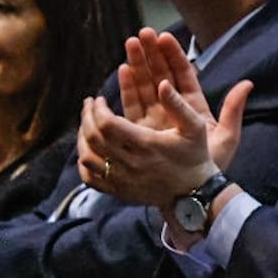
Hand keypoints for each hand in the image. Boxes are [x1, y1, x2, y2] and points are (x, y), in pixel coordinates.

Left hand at [77, 75, 242, 206]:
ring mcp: (123, 180)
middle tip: (89, 104)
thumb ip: (178, 104)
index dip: (98, 109)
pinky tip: (88, 149)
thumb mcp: (195, 127)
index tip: (100, 99)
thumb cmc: (195, 157)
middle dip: (87, 117)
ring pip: (87, 158)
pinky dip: (84, 163)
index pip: (107, 124)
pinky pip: (90, 179)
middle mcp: (131, 163)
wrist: (195, 194)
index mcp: (146, 144)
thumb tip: (163, 83)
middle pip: (93, 138)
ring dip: (82, 138)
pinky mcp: (119, 191)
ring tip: (87, 124)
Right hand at [118, 29, 248, 170]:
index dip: (174, 56)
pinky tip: (123, 70)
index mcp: (194, 108)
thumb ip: (233, 110)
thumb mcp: (227, 138)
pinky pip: (133, 105)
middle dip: (151, 54)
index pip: (184, 75)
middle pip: (161, 75)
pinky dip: (128, 88)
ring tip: (129, 44)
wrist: (192, 193)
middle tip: (142, 34)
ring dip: (137, 65)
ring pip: (145, 86)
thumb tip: (248, 83)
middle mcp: (173, 110)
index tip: (165, 37)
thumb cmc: (211, 167)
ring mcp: (156, 119)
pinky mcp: (142, 130)